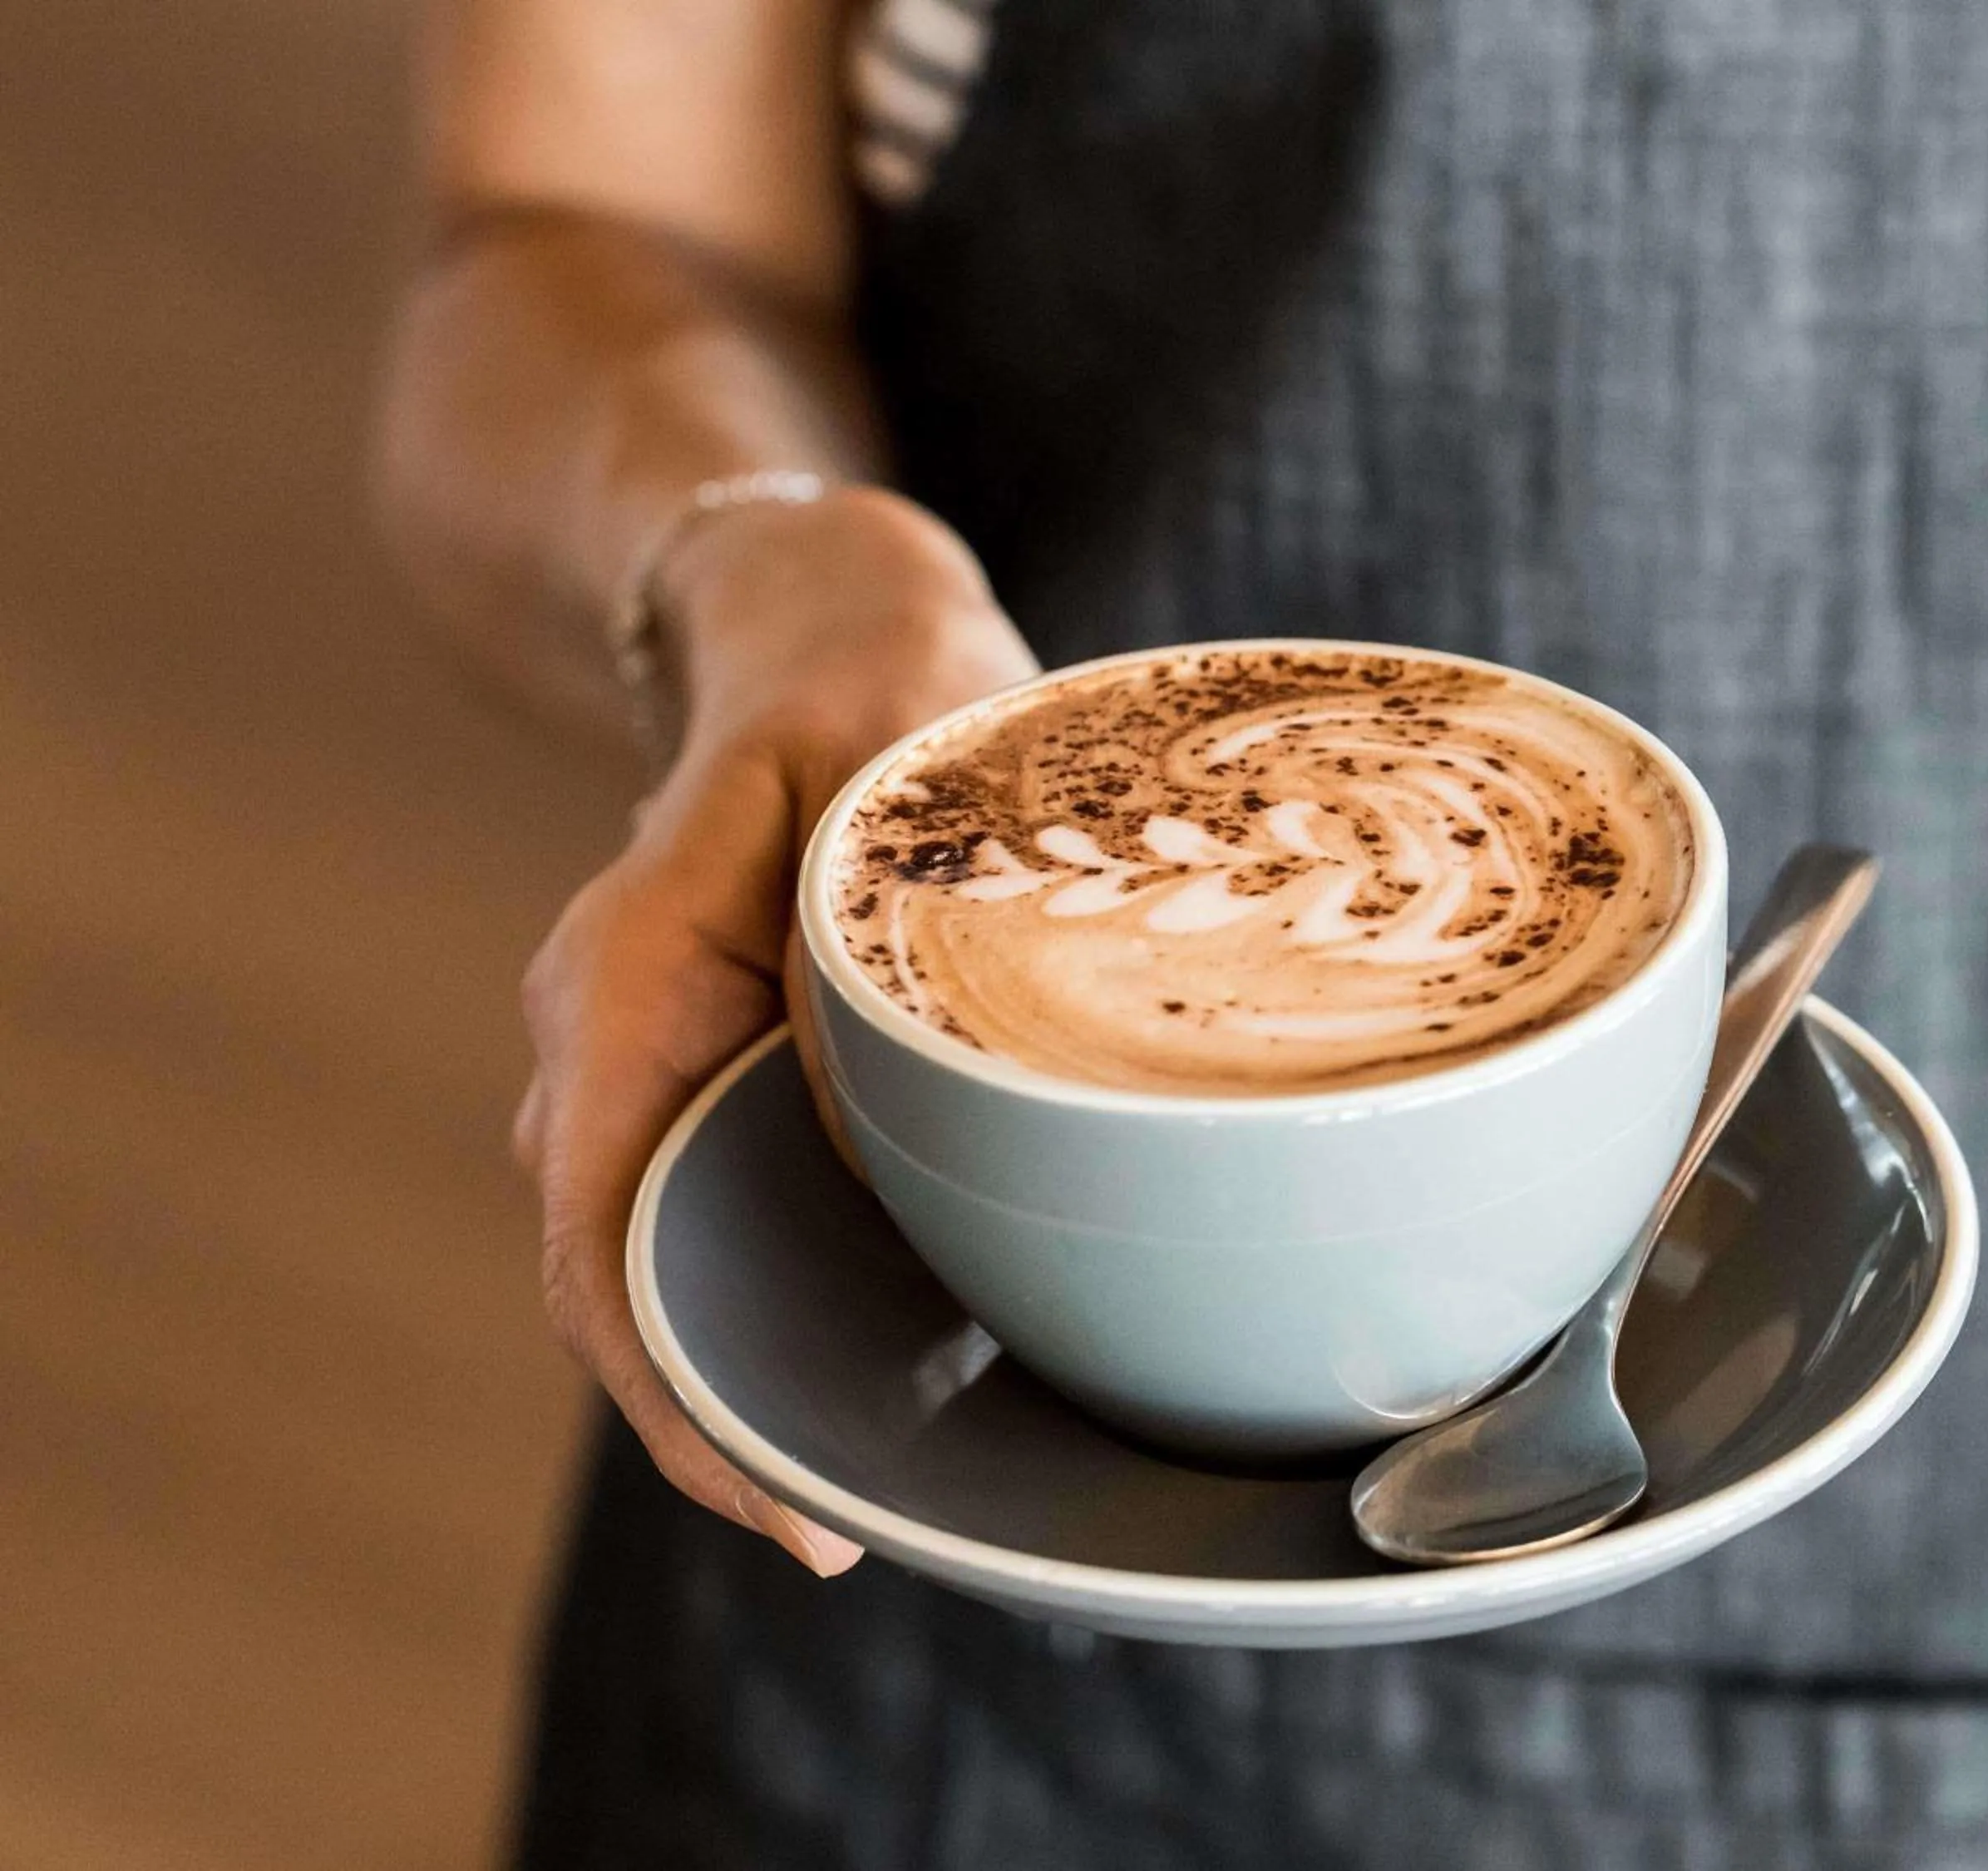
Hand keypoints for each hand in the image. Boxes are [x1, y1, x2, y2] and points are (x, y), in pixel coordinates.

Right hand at [513, 488, 1038, 1572]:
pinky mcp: (719, 1072)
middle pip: (627, 1278)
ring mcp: (654, 1064)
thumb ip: (873, 932)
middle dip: (729, 1414)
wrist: (829, 625)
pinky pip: (727, 1210)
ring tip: (900, 1475)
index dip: (672, 1392)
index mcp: (624, 977)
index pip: (596, 1237)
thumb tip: (888, 1133)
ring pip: (674, 1257)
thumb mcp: (896, 767)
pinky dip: (795, 1294)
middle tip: (864, 1530)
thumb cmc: (879, 680)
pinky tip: (900, 1355)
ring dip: (765, 1366)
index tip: (782, 1503)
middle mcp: (613, 1040)